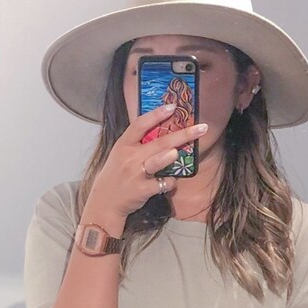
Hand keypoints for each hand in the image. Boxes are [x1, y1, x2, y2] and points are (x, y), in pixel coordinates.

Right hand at [86, 102, 208, 223]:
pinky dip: (169, 181)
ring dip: (166, 158)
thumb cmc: (117, 174)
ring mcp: (136, 174)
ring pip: (156, 163)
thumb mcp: (121, 154)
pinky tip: (167, 181)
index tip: (173, 106)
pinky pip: (162, 183)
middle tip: (201, 128)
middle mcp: (130, 157)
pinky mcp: (142, 190)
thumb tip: (163, 130)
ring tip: (176, 153)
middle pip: (158, 142)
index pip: (141, 124)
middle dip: (182, 134)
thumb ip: (138, 143)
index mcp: (124, 144)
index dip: (157, 114)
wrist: (105, 201)